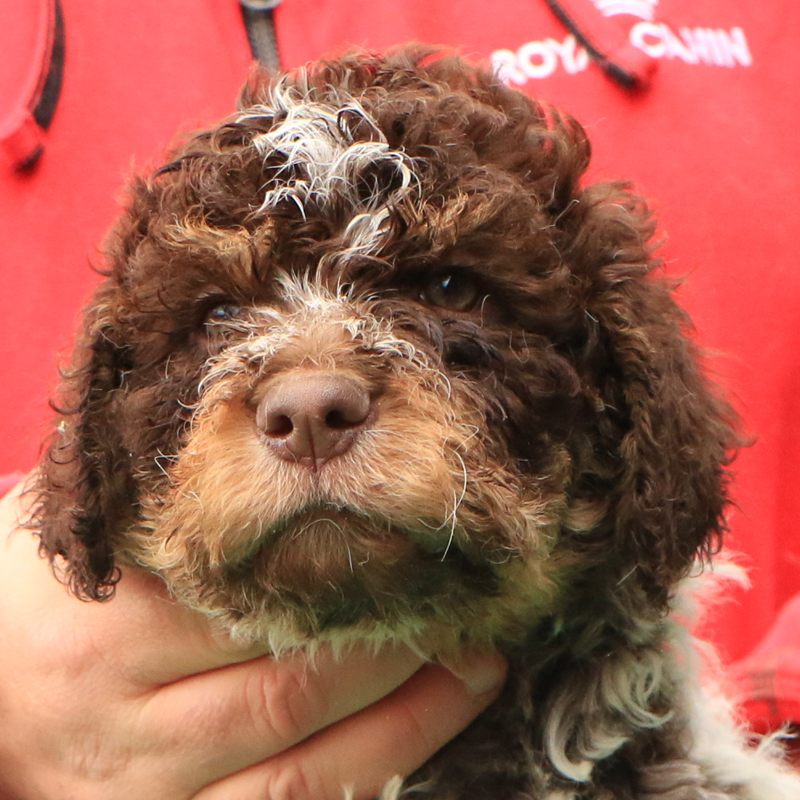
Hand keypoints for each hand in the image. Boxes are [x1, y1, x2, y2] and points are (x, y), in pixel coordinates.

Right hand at [0, 479, 505, 799]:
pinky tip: (409, 739)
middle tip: (465, 615)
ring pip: (295, 777)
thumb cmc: (43, 586)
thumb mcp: (93, 533)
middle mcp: (118, 726)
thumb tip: (306, 483)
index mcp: (103, 632)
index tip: (420, 560)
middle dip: (396, 656)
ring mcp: (134, 798)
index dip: (355, 589)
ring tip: (470, 673)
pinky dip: (353, 785)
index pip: (258, 610)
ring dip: (402, 727)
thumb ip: (177, 515)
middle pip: (288, 695)